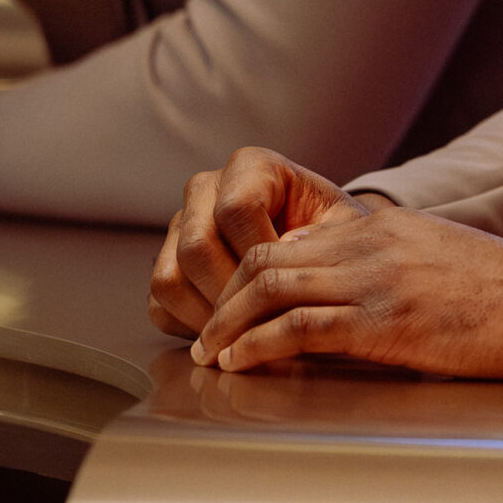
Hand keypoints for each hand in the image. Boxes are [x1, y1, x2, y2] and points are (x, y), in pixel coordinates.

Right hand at [149, 147, 369, 337]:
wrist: (319, 246)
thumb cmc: (335, 235)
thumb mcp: (343, 229)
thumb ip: (321, 240)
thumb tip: (282, 261)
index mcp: (250, 167)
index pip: (235, 210)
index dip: (261, 256)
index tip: (290, 283)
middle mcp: (205, 189)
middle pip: (196, 247)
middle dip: (234, 294)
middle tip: (268, 322)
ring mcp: (179, 226)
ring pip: (170, 278)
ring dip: (209, 317)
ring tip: (249, 334)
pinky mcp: (166, 262)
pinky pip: (160, 303)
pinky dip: (191, 328)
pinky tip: (231, 335)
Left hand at [187, 201, 502, 379]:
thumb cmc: (502, 291)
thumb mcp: (436, 255)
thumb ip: (388, 260)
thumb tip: (344, 278)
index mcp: (381, 228)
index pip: (290, 241)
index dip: (247, 274)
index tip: (230, 305)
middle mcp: (370, 245)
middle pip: (268, 260)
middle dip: (226, 298)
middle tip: (208, 333)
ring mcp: (376, 281)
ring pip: (273, 288)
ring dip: (231, 324)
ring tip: (214, 353)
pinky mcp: (387, 322)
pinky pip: (303, 327)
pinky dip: (261, 345)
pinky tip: (245, 362)